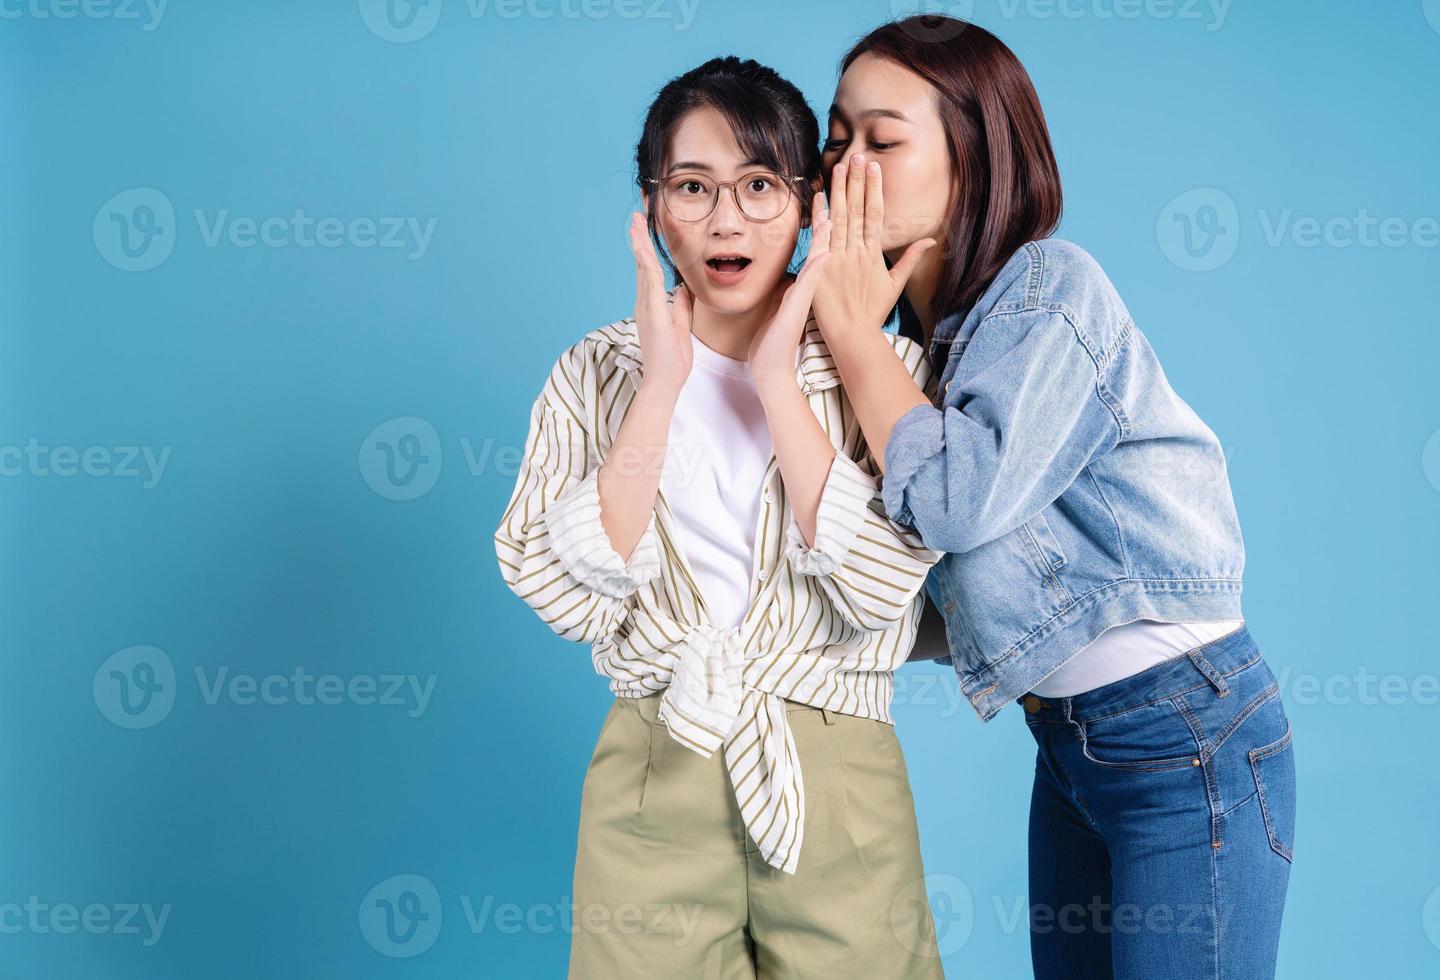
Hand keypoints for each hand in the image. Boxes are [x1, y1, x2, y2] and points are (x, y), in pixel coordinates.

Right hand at [628, 211, 693, 390]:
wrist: (665, 381)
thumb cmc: (673, 358)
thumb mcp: (682, 323)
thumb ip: (681, 304)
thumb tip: (683, 286)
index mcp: (652, 303)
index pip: (650, 268)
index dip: (649, 245)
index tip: (649, 224)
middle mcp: (644, 301)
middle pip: (642, 261)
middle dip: (640, 235)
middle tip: (640, 211)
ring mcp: (645, 305)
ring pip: (642, 266)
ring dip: (640, 241)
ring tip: (638, 219)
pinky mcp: (649, 311)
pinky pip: (648, 280)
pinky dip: (645, 260)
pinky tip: (643, 245)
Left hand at [747, 196, 831, 386]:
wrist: (770, 370)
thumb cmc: (770, 345)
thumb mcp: (775, 312)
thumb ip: (780, 296)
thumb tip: (780, 283)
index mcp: (797, 292)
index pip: (810, 258)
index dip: (816, 236)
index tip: (821, 213)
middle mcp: (802, 294)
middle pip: (818, 255)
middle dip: (824, 231)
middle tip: (832, 206)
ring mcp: (802, 300)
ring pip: (817, 265)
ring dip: (825, 243)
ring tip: (833, 219)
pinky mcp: (797, 309)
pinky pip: (809, 284)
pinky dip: (817, 267)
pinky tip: (825, 253)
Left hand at [811, 154, 935, 339]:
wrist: (852, 335)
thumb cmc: (873, 312)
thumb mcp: (896, 285)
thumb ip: (911, 259)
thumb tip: (931, 239)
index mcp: (874, 253)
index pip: (875, 213)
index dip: (874, 188)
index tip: (874, 167)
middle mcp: (857, 252)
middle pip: (858, 209)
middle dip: (857, 181)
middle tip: (857, 155)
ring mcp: (838, 258)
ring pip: (840, 218)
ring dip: (839, 191)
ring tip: (839, 166)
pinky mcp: (822, 267)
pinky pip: (820, 237)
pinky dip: (819, 216)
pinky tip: (818, 197)